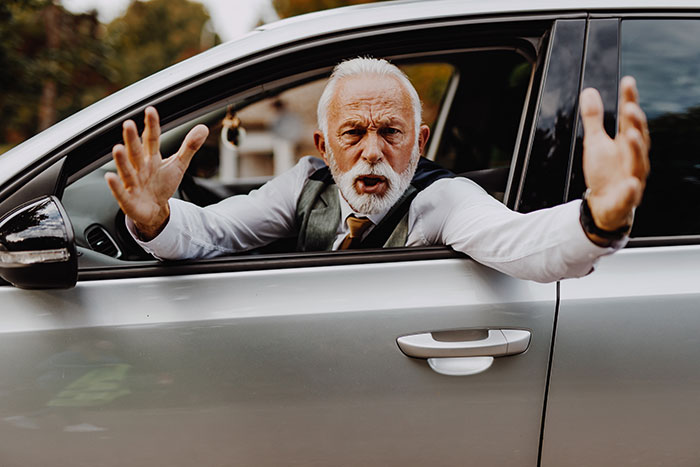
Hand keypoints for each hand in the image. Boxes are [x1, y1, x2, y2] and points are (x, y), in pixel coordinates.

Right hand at [105, 106, 208, 239]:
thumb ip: (188, 147)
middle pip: (136, 151)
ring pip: (126, 169)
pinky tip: (110, 176)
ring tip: (117, 148)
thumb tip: (203, 128)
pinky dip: (115, 186)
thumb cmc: (162, 184)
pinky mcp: (128, 199)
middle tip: (128, 124)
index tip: (151, 110)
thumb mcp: (178, 165)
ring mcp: (132, 182)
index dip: (151, 126)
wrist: (154, 209)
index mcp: (151, 157)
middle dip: (132, 139)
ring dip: (122, 160)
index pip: (151, 139)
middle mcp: (139, 167)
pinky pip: (120, 192)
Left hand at [580, 76, 650, 233]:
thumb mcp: (595, 142)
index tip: (628, 82)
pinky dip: (632, 189)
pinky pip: (631, 194)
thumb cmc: (605, 171)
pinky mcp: (627, 198)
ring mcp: (633, 177)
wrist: (605, 205)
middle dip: (635, 123)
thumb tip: (590, 92)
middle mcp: (634, 158)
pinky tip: (632, 184)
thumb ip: (593, 118)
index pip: (629, 118)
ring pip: (638, 163)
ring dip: (636, 149)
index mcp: (626, 142)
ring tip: (630, 136)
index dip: (630, 100)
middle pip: (638, 138)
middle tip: (630, 107)